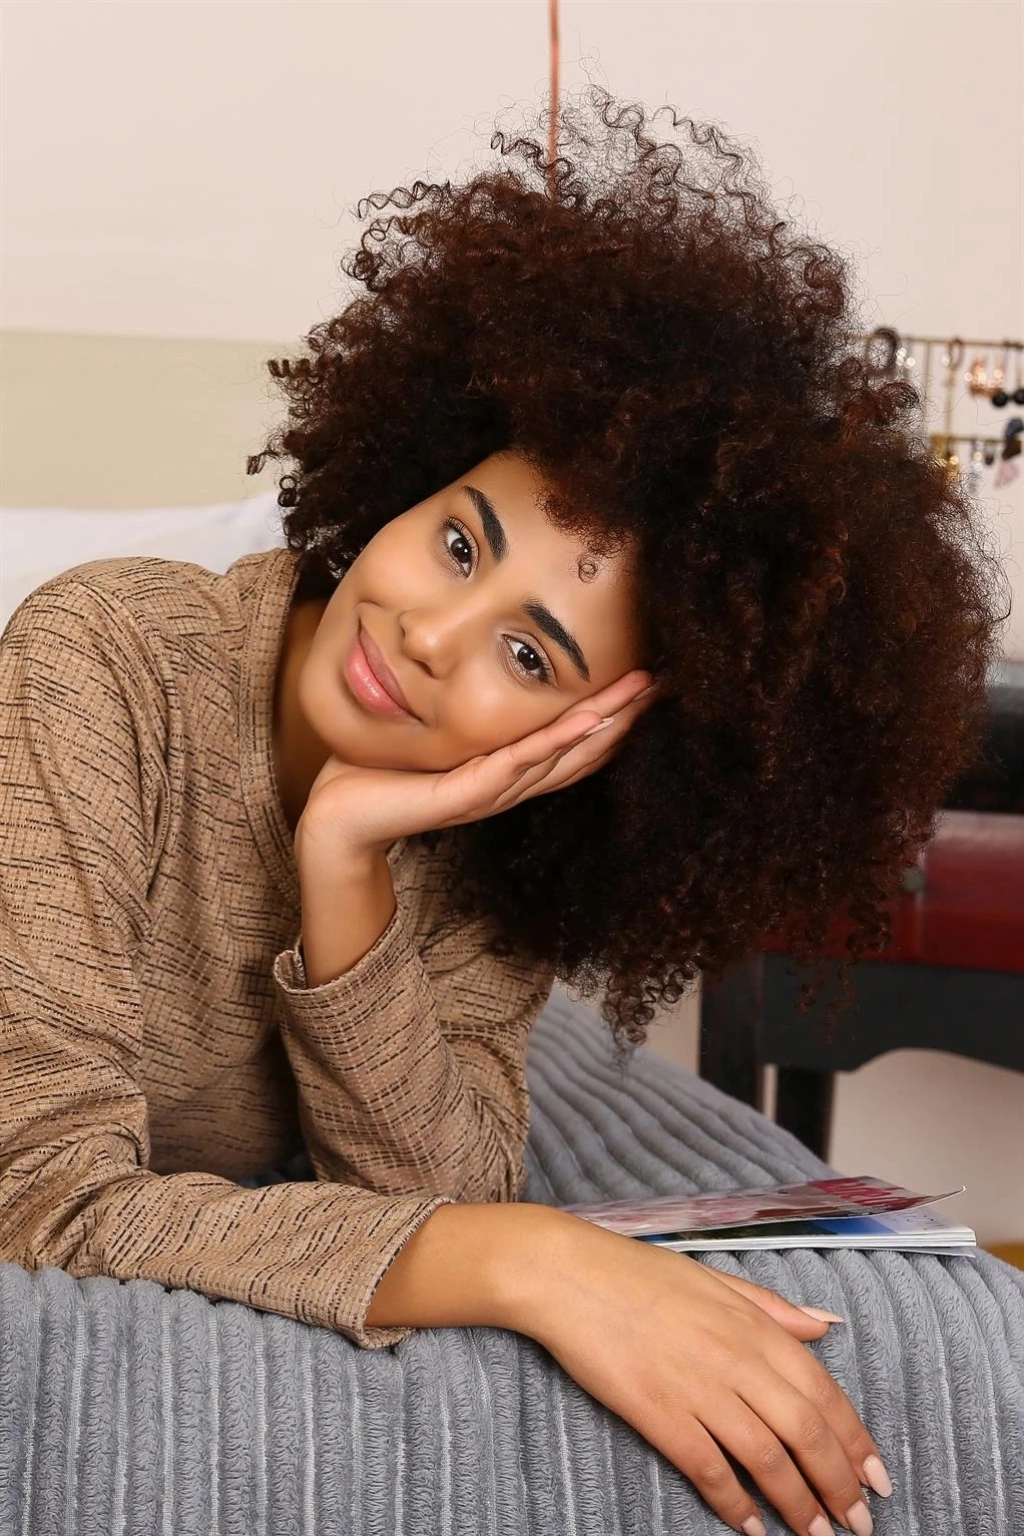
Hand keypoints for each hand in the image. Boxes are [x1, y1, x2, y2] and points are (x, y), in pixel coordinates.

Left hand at [294, 667, 658, 866]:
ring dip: (605, 723)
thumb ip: (457, 704)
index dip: (613, 712)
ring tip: (640, 693)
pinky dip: (556, 742)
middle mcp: (509, 783)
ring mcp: (491, 792)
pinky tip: (586, 720)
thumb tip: (467, 656)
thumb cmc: (379, 771)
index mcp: (506, 768)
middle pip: (583, 748)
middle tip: (665, 680)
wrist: (336, 820)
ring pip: (562, 754)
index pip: (573, 741)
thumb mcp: (430, 728)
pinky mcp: (465, 795)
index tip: (647, 678)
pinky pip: (519, 764)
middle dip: (626, 714)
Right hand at [522, 1215, 884, 1535]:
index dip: (856, 1440)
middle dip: (839, 1485)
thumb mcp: (716, 1279)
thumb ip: (773, 1308)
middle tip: (858, 1523)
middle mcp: (736, 1358)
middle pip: (806, 1433)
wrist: (570, 1276)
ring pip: (767, 1458)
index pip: (824, 1392)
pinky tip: (750, 1526)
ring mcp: (698, 1388)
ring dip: (799, 1504)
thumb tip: (825, 1324)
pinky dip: (735, 1503)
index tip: (877, 1478)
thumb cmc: (640, 1274)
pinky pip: (709, 1469)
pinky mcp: (659, 1413)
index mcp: (753, 1325)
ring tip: (817, 1534)